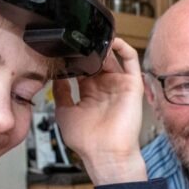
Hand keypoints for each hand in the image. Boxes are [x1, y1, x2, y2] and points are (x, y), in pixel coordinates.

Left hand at [53, 38, 146, 184]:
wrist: (105, 153)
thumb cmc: (86, 140)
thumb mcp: (65, 112)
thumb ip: (61, 92)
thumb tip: (56, 75)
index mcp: (90, 94)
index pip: (83, 69)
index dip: (75, 58)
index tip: (64, 48)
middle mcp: (105, 88)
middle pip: (97, 61)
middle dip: (88, 50)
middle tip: (77, 39)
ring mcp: (119, 85)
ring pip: (112, 57)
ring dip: (103, 46)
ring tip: (92, 36)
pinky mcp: (132, 84)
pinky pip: (131, 60)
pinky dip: (124, 47)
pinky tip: (111, 40)